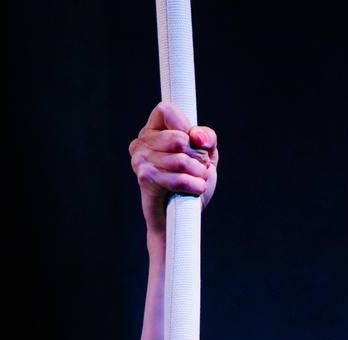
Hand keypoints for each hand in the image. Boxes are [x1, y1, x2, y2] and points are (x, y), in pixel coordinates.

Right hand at [130, 102, 217, 231]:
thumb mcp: (205, 156)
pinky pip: (178, 178)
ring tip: (199, 180)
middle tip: (201, 167)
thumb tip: (198, 137)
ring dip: (198, 172)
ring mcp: (140, 160)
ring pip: (180, 159)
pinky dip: (194, 185)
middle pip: (178, 137)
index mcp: (152, 131)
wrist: (179, 221)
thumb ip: (207, 138)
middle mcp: (141, 143)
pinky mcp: (145, 179)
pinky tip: (196, 189)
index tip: (195, 144)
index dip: (186, 126)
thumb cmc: (190, 186)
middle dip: (197, 155)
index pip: (167, 110)